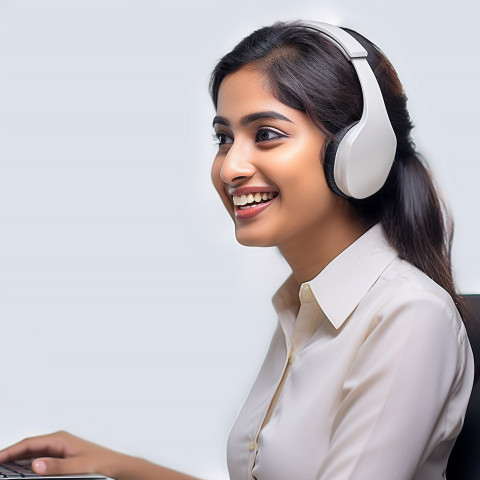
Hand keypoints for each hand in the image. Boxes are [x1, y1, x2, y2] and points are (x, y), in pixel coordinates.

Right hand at [0, 431, 122, 476]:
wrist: (114, 465)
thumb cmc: (99, 462)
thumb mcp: (77, 467)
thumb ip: (56, 467)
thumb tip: (35, 464)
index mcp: (60, 439)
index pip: (29, 444)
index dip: (10, 451)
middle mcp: (58, 440)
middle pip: (28, 446)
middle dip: (10, 454)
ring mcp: (59, 447)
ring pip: (32, 452)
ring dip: (17, 459)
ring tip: (3, 467)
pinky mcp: (60, 455)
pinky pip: (39, 457)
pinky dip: (26, 463)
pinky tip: (19, 470)